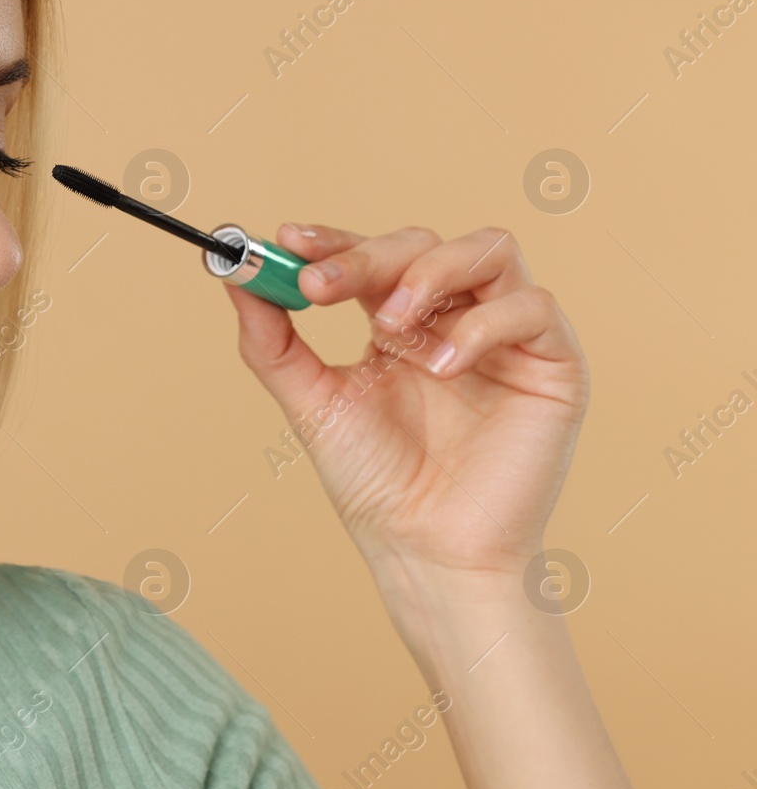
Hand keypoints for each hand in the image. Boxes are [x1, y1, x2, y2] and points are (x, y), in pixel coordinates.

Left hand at [223, 224, 588, 624]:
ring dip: (429, 274)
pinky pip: (532, 306)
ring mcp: (506, 336)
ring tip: (388, 326)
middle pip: (423, 243)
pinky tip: (440, 367)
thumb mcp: (311, 402)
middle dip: (368, 256)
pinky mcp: (554, 362)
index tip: (288, 241)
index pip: (373, 255)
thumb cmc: (375, 484)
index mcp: (399, 323)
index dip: (334, 239)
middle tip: (321, 287)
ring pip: (489, 250)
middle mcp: (455, 319)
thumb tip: (234, 273)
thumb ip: (273, 340)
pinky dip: (480, 325)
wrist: (426, 550)